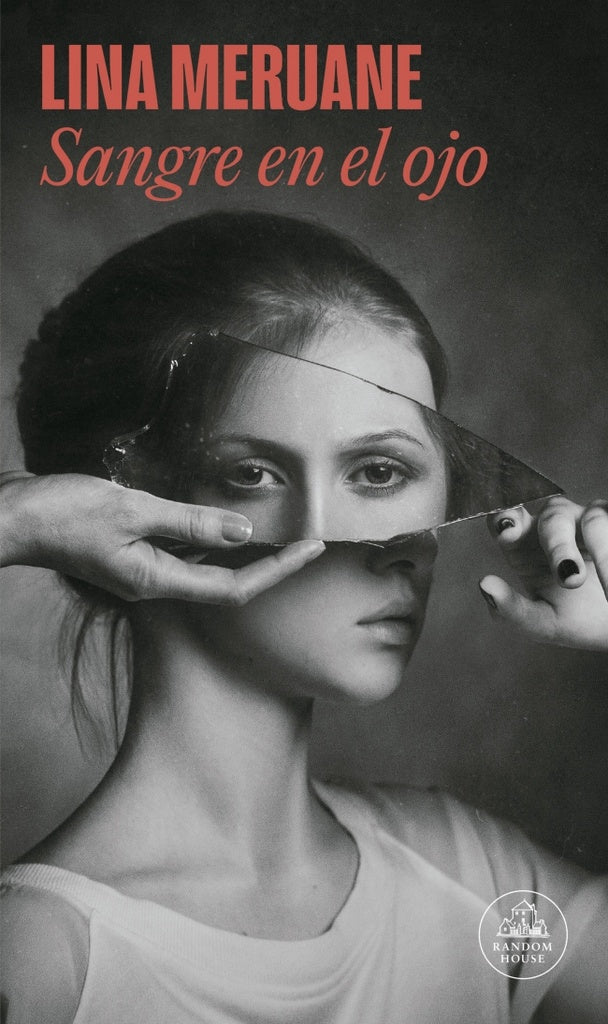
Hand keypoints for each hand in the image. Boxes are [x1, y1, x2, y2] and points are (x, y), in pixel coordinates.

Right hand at [0, 472, 324, 603]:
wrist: (13, 517)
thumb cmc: (62, 513)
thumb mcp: (132, 510)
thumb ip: (189, 523)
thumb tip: (241, 533)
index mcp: (157, 579)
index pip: (235, 588)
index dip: (277, 570)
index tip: (311, 549)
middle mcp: (154, 582)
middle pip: (227, 584)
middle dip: (269, 564)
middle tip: (306, 540)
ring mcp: (143, 570)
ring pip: (206, 569)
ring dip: (242, 552)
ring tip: (278, 529)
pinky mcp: (132, 554)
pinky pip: (183, 552)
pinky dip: (210, 540)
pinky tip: (222, 521)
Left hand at [478, 496, 607, 650]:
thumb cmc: (575, 621)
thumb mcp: (541, 624)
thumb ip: (511, 609)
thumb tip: (485, 585)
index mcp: (525, 545)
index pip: (508, 519)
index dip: (505, 518)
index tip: (508, 532)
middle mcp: (557, 526)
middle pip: (552, 515)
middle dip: (558, 544)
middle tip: (568, 578)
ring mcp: (589, 523)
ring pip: (589, 518)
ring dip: (591, 551)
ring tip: (581, 580)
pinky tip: (605, 575)